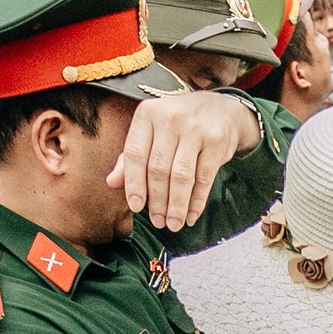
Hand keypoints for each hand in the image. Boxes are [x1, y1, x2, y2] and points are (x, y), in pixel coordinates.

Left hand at [107, 92, 260, 231]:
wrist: (220, 109)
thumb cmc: (178, 125)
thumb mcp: (151, 132)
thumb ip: (131, 156)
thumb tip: (111, 183)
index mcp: (147, 114)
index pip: (135, 154)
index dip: (134, 183)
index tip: (135, 207)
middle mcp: (170, 118)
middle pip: (159, 168)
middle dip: (157, 201)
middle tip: (158, 222)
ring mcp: (195, 129)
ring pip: (181, 176)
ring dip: (176, 206)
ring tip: (173, 224)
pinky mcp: (216, 141)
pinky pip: (204, 178)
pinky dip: (197, 202)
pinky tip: (191, 216)